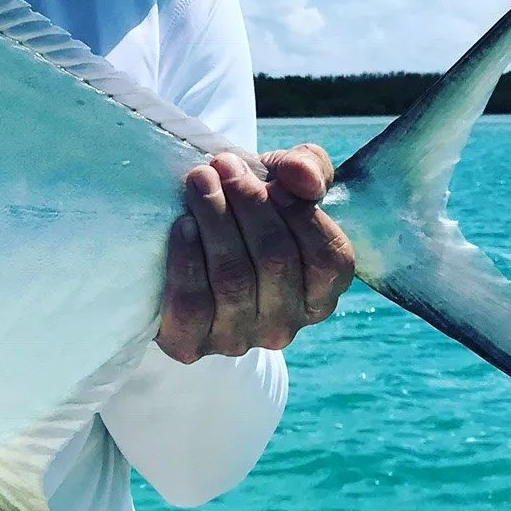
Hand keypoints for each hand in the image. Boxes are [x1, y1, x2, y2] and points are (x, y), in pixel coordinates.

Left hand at [156, 145, 354, 361]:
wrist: (186, 250)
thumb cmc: (248, 213)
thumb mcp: (284, 183)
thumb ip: (307, 168)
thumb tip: (302, 177)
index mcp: (321, 293)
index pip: (329, 258)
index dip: (300, 213)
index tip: (271, 175)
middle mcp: (286, 325)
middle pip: (275, 260)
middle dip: (248, 205)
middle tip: (222, 165)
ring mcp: (239, 339)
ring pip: (233, 278)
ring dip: (214, 221)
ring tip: (199, 182)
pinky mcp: (191, 345)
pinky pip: (191, 304)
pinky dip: (186, 260)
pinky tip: (181, 226)